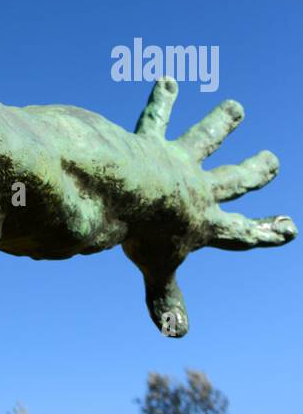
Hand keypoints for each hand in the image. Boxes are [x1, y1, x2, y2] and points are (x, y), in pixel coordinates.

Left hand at [122, 77, 295, 337]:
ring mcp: (178, 161)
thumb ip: (165, 300)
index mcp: (204, 224)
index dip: (266, 234)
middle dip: (254, 172)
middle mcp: (198, 188)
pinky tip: (166, 78)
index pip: (241, 233)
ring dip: (221, 123)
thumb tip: (176, 334)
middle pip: (232, 180)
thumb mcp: (156, 269)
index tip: (290, 228)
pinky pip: (157, 117)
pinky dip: (163, 99)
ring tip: (235, 106)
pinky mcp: (151, 140)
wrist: (126, 187)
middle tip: (272, 159)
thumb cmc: (140, 232)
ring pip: (205, 139)